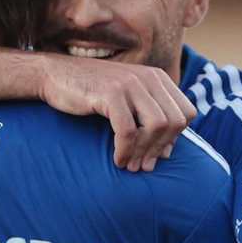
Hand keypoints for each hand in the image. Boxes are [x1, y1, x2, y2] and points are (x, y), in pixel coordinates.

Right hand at [35, 54, 195, 171]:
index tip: (158, 154)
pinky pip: (128, 130)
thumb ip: (149, 118)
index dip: (176, 138)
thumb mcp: (127, 100)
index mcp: (157, 78)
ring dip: (144, 152)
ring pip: (156, 126)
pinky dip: (125, 150)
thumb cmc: (91, 93)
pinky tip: (117, 159)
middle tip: (144, 166)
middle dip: (160, 149)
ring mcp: (130, 83)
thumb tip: (167, 152)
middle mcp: (148, 77)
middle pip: (175, 121)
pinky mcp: (111, 93)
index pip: (186, 112)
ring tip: (131, 166)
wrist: (55, 75)